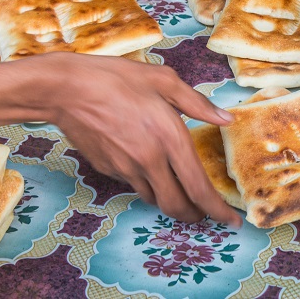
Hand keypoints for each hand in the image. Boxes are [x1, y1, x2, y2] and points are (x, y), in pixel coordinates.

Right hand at [30, 53, 242, 225]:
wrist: (66, 89)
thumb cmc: (117, 79)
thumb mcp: (165, 80)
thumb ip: (198, 103)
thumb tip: (226, 119)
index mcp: (170, 139)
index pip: (198, 189)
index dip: (218, 211)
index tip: (232, 221)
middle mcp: (150, 160)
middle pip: (176, 206)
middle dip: (195, 216)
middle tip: (206, 214)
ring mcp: (126, 168)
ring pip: (154, 198)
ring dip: (171, 201)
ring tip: (181, 191)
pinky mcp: (108, 169)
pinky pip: (134, 184)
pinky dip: (149, 184)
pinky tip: (150, 168)